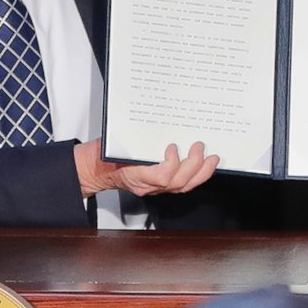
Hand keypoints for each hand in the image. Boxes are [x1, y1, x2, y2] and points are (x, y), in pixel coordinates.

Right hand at [76, 140, 219, 198]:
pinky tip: (203, 165)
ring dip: (201, 173)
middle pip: (177, 183)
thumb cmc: (103, 154)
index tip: (172, 147)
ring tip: (211, 159)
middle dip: (194, 166)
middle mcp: (146, 185)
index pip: (161, 177)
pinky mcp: (159, 186)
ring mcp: (153, 188)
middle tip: (199, 147)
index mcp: (134, 174)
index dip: (172, 164)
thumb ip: (136, 136)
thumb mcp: (116, 141)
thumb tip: (159, 118)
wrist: (95, 169)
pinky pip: (181, 186)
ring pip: (183, 187)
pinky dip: (196, 176)